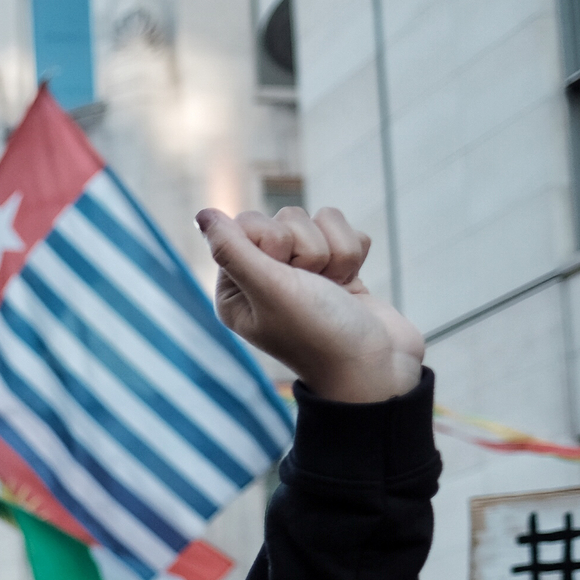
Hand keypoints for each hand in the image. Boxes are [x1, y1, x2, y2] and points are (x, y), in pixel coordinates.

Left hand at [197, 206, 421, 402]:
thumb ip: (234, 249)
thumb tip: (202, 213)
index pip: (247, 223)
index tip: (284, 272)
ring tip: (333, 289)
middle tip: (312, 286)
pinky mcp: (337, 269)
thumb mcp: (269, 290)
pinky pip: (345, 232)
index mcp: (235, 288)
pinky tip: (350, 286)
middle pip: (286, 218)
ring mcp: (303, 274)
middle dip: (308, 249)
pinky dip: (353, 256)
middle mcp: (264, 279)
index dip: (274, 239)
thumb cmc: (318, 333)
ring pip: (319, 221)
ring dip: (335, 254)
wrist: (377, 365)